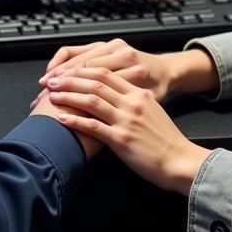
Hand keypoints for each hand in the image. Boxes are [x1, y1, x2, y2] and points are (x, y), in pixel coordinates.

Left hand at [45, 67, 211, 194]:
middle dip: (70, 79)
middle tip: (52, 80)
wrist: (179, 161)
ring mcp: (126, 120)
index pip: (106, 73)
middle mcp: (132, 102)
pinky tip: (62, 119)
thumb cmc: (165, 140)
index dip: (82, 71)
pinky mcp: (121, 139)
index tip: (66, 72)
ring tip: (52, 96)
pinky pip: (93, 126)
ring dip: (68, 96)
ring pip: (92, 100)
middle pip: (95, 82)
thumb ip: (133, 99)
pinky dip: (74, 120)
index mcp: (139, 93)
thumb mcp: (152, 111)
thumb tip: (112, 95)